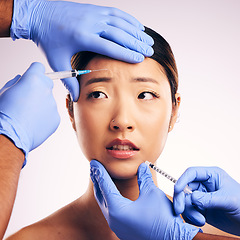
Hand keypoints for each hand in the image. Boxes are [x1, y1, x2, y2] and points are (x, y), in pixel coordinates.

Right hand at [0, 62, 59, 165]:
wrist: (11, 136)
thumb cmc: (5, 113)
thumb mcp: (4, 92)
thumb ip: (16, 83)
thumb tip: (21, 79)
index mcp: (33, 79)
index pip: (38, 67)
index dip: (33, 72)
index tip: (31, 79)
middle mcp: (47, 90)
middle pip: (46, 84)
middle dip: (39, 89)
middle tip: (27, 101)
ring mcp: (53, 105)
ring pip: (48, 101)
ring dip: (41, 105)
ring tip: (28, 116)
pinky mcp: (56, 118)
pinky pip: (51, 114)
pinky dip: (44, 118)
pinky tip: (33, 124)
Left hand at [10, 0, 153, 100]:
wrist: (39, 14)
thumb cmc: (48, 39)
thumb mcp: (56, 61)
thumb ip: (68, 80)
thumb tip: (76, 99)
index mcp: (82, 37)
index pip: (110, 46)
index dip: (126, 53)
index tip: (139, 59)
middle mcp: (91, 23)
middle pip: (119, 33)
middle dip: (136, 43)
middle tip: (149, 51)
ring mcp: (93, 13)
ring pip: (120, 22)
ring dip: (136, 31)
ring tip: (148, 40)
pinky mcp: (94, 9)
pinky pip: (116, 13)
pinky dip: (129, 20)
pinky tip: (137, 27)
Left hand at [90, 160, 199, 239]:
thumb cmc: (161, 218)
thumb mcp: (152, 193)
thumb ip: (144, 178)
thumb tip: (142, 166)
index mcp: (117, 209)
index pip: (105, 186)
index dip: (100, 172)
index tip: (93, 163)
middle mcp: (113, 219)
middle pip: (101, 195)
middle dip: (97, 181)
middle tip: (93, 169)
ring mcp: (117, 226)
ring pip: (104, 205)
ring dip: (102, 191)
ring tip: (99, 179)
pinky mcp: (123, 230)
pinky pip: (110, 212)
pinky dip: (108, 200)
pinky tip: (111, 195)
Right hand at [173, 167, 239, 235]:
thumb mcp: (228, 200)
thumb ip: (209, 199)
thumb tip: (191, 198)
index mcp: (212, 175)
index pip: (192, 173)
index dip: (182, 180)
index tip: (177, 190)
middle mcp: (204, 184)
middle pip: (184, 187)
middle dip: (181, 199)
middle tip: (180, 210)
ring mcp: (202, 197)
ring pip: (185, 200)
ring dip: (188, 211)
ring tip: (200, 220)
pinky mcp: (201, 208)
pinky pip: (188, 210)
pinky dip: (190, 217)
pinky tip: (200, 222)